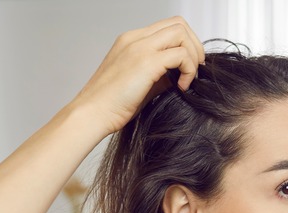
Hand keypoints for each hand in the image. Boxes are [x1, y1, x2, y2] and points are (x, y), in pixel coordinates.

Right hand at [67, 16, 204, 137]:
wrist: (92, 114)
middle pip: (178, 24)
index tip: (189, 65)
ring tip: (188, 79)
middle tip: (195, 69)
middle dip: (194, 45)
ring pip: (181, 33)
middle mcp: (135, 39)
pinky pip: (181, 55)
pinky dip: (188, 70)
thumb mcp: (139, 83)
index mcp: (131, 41)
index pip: (168, 27)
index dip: (185, 43)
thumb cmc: (111, 105)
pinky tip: (181, 87)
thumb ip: (159, 74)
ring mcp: (140, 48)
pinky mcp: (146, 62)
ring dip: (193, 56)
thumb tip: (181, 74)